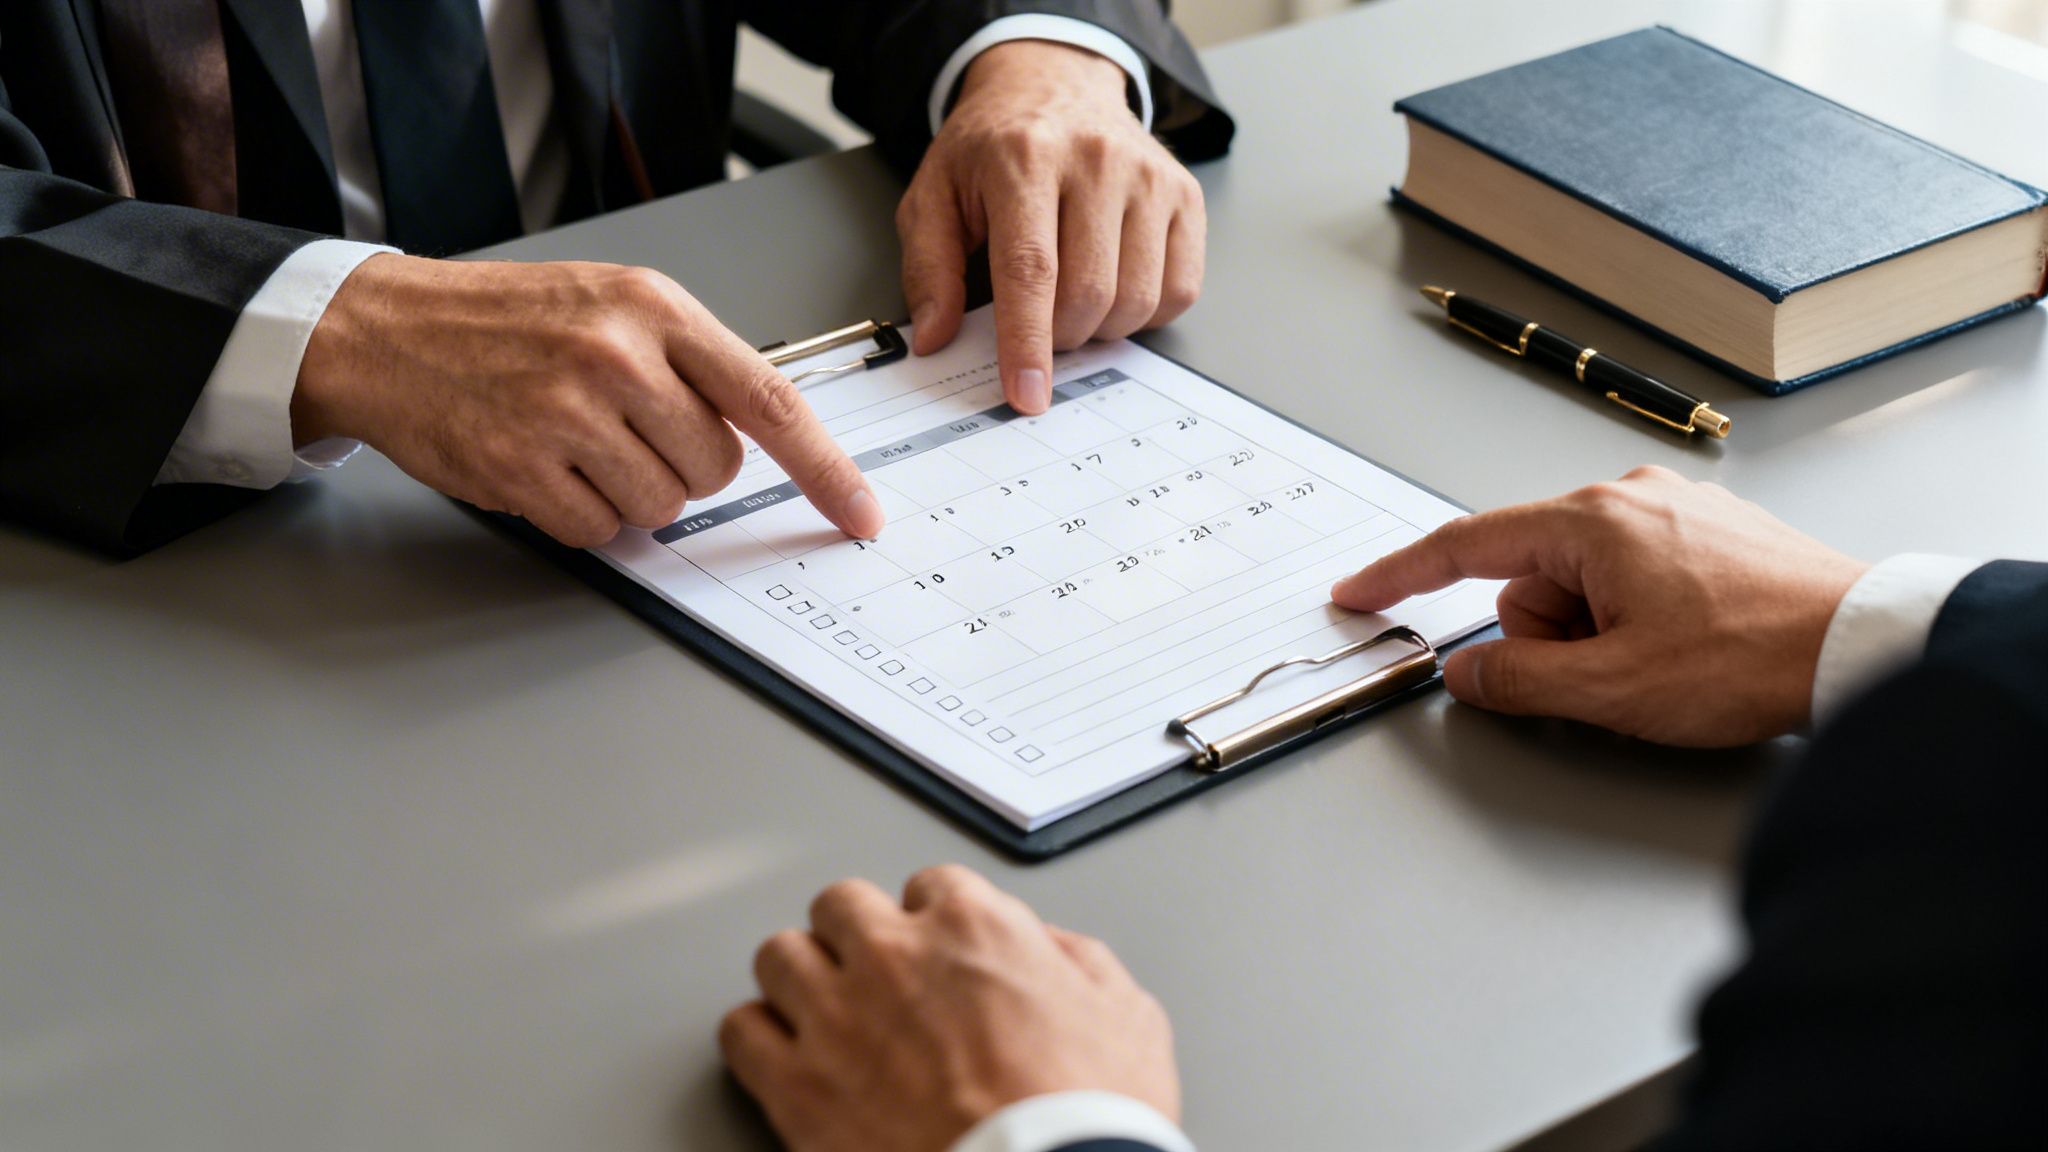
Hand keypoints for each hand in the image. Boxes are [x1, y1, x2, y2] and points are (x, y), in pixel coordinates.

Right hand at [290, 253, 883, 547]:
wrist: (387, 328)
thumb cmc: (509, 320)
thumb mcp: (612, 304)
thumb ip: (691, 361)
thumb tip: (767, 437)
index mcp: (655, 308)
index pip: (770, 401)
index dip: (826, 469)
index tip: (859, 513)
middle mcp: (617, 355)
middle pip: (717, 468)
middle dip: (683, 467)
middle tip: (625, 430)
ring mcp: (568, 413)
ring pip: (663, 506)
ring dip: (629, 492)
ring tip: (576, 441)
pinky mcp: (523, 466)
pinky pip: (599, 530)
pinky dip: (580, 514)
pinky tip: (543, 465)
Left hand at [719, 865, 1178, 1151]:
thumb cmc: (1088, 1116)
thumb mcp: (1129, 1017)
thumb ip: (1080, 963)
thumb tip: (1052, 951)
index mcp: (974, 925)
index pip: (931, 885)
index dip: (936, 922)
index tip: (938, 950)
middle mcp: (894, 954)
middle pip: (841, 906)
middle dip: (858, 936)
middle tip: (875, 975)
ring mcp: (836, 1016)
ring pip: (779, 955)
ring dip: (801, 978)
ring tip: (820, 1010)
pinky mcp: (796, 1086)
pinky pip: (741, 1032)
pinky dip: (760, 1041)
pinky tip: (783, 1057)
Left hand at [898, 40, 1205, 413]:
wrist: (1054, 84)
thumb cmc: (992, 148)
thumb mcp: (934, 194)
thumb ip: (930, 268)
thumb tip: (935, 337)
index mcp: (1025, 157)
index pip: (1030, 270)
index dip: (1027, 342)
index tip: (1026, 394)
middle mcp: (1096, 160)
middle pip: (1089, 294)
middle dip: (1059, 337)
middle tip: (1038, 322)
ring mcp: (1149, 176)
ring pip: (1137, 300)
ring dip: (1101, 328)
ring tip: (1073, 299)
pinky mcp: (1185, 194)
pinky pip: (1179, 290)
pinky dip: (1146, 312)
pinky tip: (1115, 286)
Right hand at [1332, 466, 1869, 745]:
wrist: (1864, 643)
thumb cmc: (1753, 655)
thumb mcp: (1612, 688)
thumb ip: (1517, 679)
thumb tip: (1468, 671)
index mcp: (1591, 520)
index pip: (1465, 546)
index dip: (1401, 576)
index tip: (1360, 592)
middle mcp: (1627, 497)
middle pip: (1530, 577)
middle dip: (1547, 636)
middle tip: (1604, 678)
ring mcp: (1671, 509)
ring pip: (1583, 582)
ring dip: (1597, 633)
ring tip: (1662, 665)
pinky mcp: (1706, 531)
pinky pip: (1630, 577)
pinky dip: (1634, 619)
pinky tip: (1685, 649)